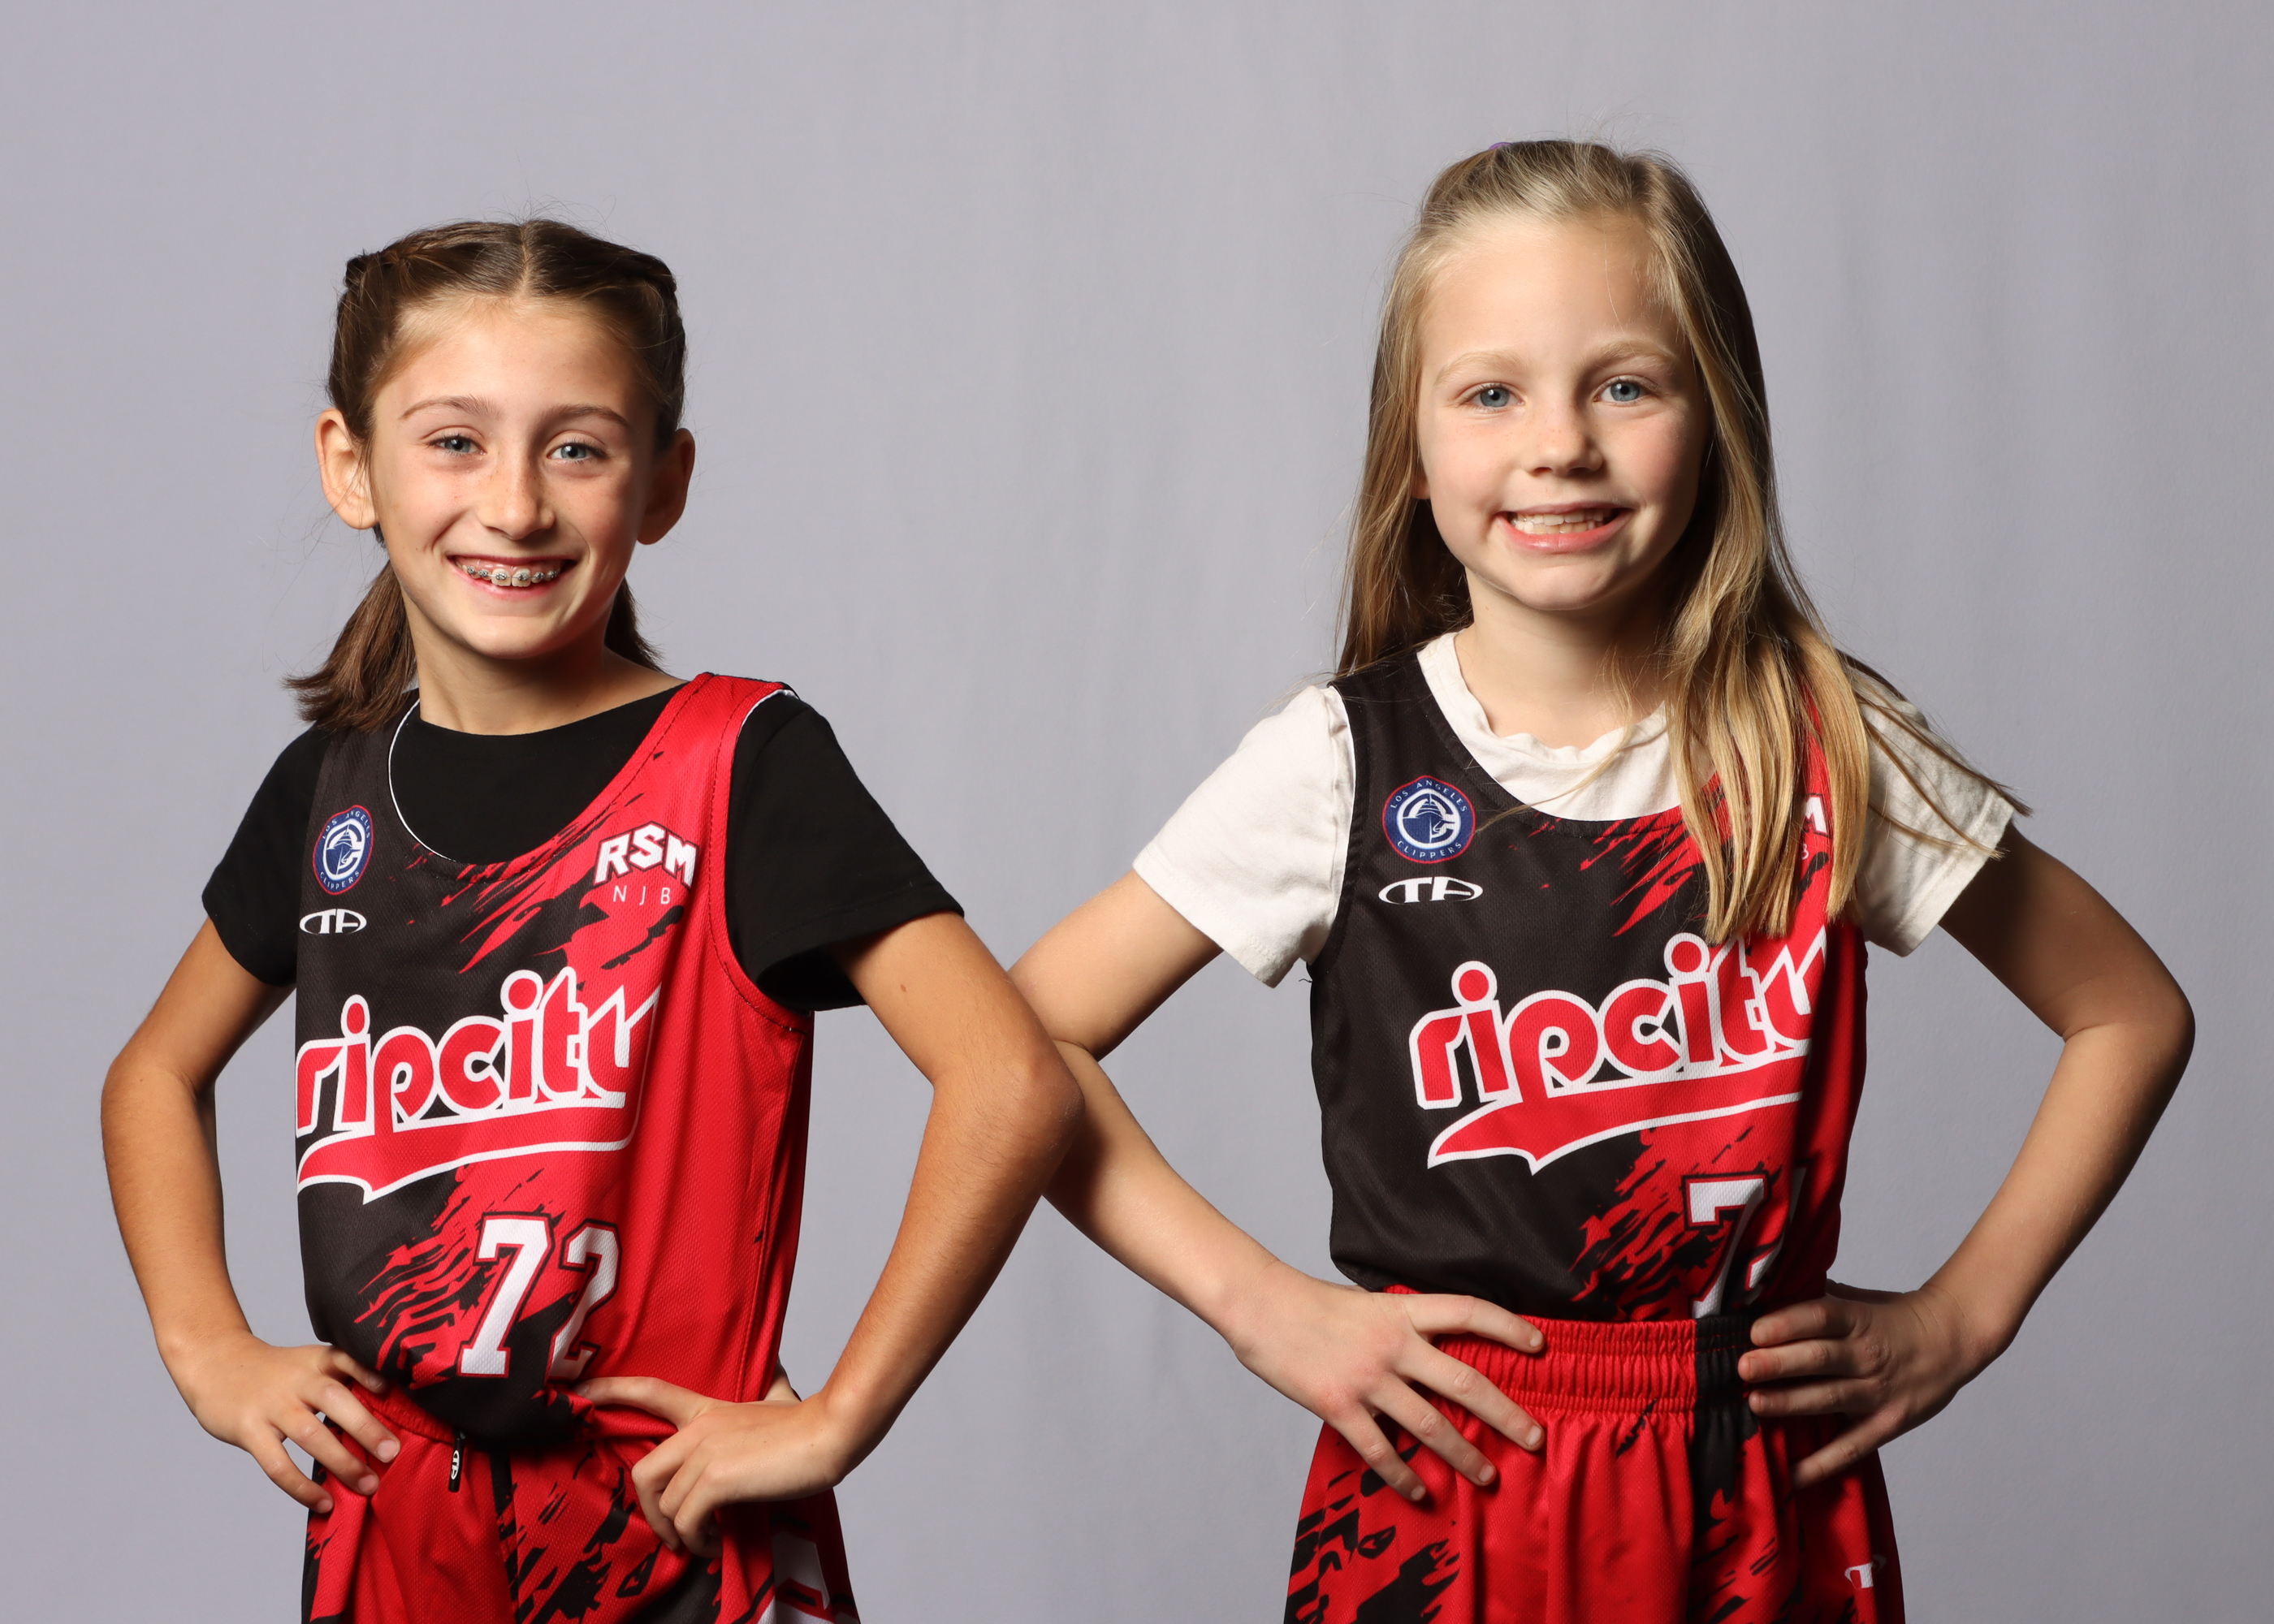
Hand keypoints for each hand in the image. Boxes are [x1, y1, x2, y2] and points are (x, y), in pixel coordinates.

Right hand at [168, 1330, 394, 1512]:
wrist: (216, 1365)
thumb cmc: (276, 1372)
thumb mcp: (308, 1362)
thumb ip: (342, 1380)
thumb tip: (389, 1411)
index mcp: (317, 1360)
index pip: (349, 1360)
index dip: (371, 1373)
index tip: (393, 1390)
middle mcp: (297, 1380)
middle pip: (336, 1400)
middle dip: (367, 1428)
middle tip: (393, 1453)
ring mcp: (272, 1406)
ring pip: (311, 1436)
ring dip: (343, 1463)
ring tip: (369, 1485)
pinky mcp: (249, 1430)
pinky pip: (278, 1464)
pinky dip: (302, 1487)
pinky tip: (324, 1503)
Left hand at [578, 1374, 853, 1554]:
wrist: (831, 1432)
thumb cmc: (809, 1423)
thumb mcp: (778, 1400)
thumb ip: (766, 1392)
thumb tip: (776, 1375)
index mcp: (708, 1410)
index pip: (650, 1391)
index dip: (610, 1390)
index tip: (579, 1392)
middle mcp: (699, 1428)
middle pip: (643, 1473)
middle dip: (649, 1513)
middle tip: (672, 1534)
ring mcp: (705, 1451)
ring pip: (667, 1504)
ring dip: (680, 1534)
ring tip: (703, 1543)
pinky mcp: (717, 1477)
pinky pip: (686, 1519)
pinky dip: (696, 1539)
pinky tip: (714, 1543)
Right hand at [1218, 1260, 1543, 1501]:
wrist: (1259, 1306)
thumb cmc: (1308, 1303)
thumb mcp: (1366, 1303)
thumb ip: (1399, 1323)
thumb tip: (1430, 1345)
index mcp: (1401, 1312)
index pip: (1468, 1312)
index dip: (1508, 1327)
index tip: (1540, 1346)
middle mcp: (1392, 1345)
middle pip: (1465, 1381)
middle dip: (1506, 1414)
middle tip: (1534, 1438)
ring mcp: (1367, 1378)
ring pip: (1431, 1425)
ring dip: (1464, 1455)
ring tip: (1487, 1475)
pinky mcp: (1339, 1406)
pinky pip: (1381, 1450)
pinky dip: (1403, 1476)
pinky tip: (1419, 1492)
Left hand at [1741, 1280, 1993, 1487]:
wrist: (1952, 1339)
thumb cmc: (1892, 1317)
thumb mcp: (1858, 1299)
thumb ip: (1817, 1298)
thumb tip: (1763, 1292)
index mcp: (1858, 1319)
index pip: (1820, 1318)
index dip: (1787, 1324)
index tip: (1755, 1331)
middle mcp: (1867, 1355)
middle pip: (1819, 1359)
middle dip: (1777, 1364)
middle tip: (1743, 1368)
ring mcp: (1878, 1392)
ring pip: (1829, 1398)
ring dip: (1790, 1403)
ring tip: (1755, 1404)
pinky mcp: (1887, 1423)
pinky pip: (1852, 1447)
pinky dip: (1822, 1464)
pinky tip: (1792, 1475)